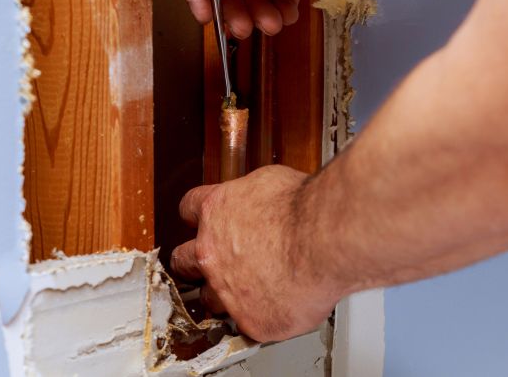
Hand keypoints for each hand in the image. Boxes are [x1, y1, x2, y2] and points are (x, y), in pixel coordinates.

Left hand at [170, 165, 341, 341]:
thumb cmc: (305, 209)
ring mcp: (225, 290)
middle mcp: (210, 252)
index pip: (189, 210)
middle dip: (195, 263)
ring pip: (210, 299)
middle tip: (215, 264)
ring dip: (225, 295)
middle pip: (183, 261)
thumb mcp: (269, 182)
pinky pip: (247, 325)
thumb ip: (251, 199)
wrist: (324, 242)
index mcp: (215, 211)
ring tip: (251, 292)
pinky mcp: (249, 321)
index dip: (198, 217)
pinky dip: (261, 317)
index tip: (205, 222)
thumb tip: (259, 204)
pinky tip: (278, 309)